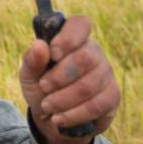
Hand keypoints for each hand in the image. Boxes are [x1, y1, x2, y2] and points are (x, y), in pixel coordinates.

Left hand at [19, 15, 118, 143]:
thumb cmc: (42, 89)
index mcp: (72, 39)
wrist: (54, 119)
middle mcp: (93, 52)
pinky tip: (59, 119)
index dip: (68, 37)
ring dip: (63, 99)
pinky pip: (96, 104)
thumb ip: (32, 60)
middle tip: (43, 87)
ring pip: (89, 84)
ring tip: (47, 107)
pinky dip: (74, 114)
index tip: (53, 53)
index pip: (80, 24)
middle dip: (60, 76)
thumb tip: (39, 44)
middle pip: (85, 57)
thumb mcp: (30, 75)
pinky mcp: (112, 96)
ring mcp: (105, 73)